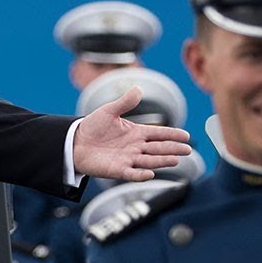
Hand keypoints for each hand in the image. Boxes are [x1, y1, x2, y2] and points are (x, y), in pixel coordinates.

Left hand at [73, 86, 192, 181]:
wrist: (74, 142)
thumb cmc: (92, 127)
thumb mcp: (109, 111)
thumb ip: (124, 102)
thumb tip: (138, 88)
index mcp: (136, 132)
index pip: (159, 133)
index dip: (172, 134)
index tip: (186, 136)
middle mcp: (135, 147)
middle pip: (158, 148)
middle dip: (173, 149)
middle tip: (187, 150)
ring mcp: (128, 159)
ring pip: (149, 161)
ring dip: (162, 161)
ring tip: (175, 160)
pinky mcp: (117, 170)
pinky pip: (131, 173)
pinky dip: (140, 175)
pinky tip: (150, 174)